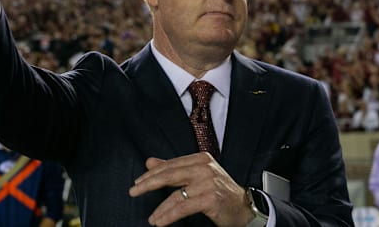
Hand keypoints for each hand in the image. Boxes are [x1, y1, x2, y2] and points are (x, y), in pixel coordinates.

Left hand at [129, 153, 252, 226]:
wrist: (245, 208)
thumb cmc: (220, 192)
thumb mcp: (197, 176)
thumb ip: (174, 168)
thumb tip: (149, 162)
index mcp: (200, 159)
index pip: (171, 165)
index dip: (152, 173)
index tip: (138, 181)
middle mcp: (204, 167)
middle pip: (169, 175)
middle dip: (148, 184)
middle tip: (133, 191)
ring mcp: (208, 182)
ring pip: (175, 194)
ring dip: (160, 208)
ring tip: (152, 218)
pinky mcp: (210, 198)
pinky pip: (183, 207)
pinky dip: (169, 215)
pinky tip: (160, 221)